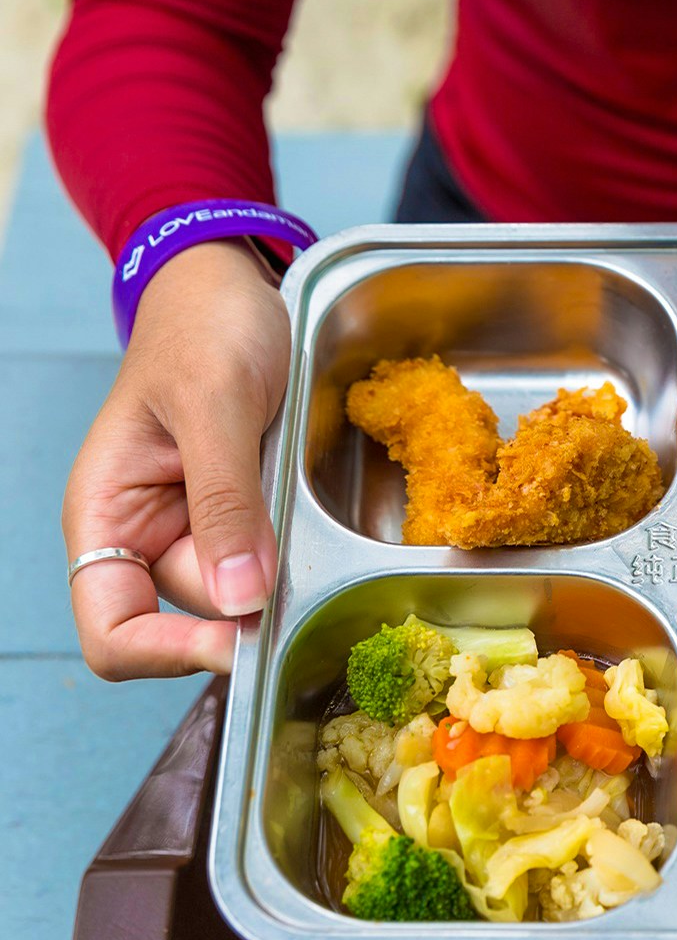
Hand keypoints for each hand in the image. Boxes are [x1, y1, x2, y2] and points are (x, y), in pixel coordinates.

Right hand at [63, 240, 288, 678]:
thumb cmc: (202, 328)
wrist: (229, 288)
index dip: (173, 652)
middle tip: (298, 549)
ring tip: (292, 495)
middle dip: (250, 599)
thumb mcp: (213, 403)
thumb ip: (224, 500)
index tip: (244, 636)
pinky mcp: (242, 515)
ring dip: (280, 565)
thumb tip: (239, 599)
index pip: (113, 631)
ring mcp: (197, 528)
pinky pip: (270, 557)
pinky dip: (295, 549)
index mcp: (106, 516)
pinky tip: (306, 510)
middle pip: (197, 616)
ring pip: (244, 590)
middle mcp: (146, 535)